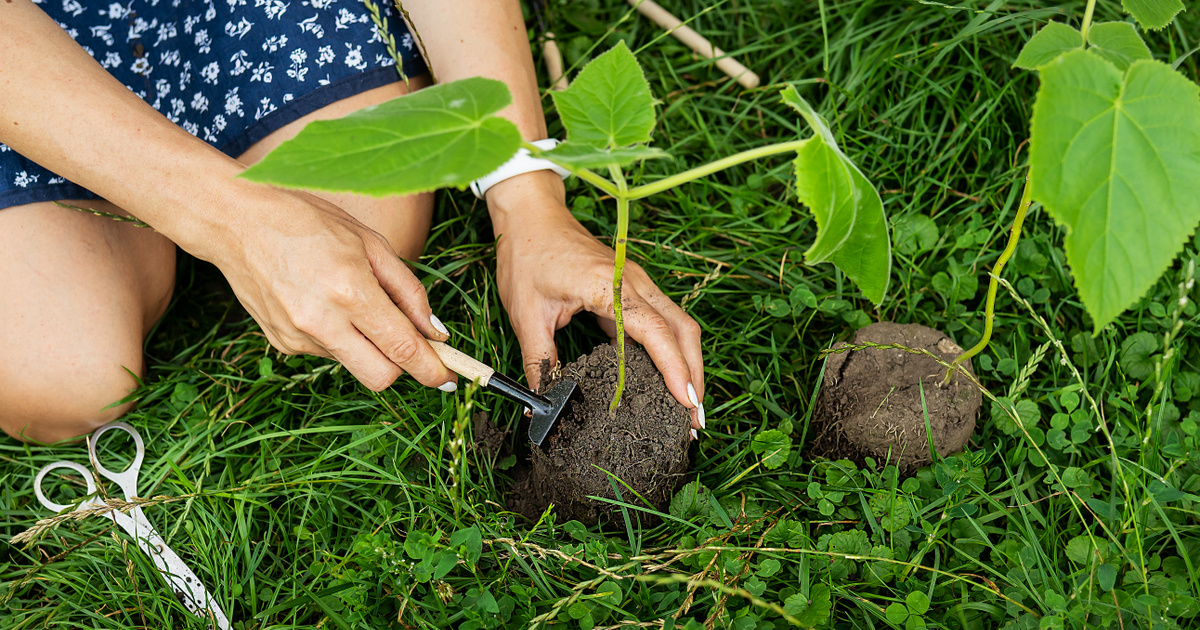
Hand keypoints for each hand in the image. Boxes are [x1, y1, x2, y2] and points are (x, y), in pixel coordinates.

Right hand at [192, 184, 456, 392]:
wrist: (236, 221)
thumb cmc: (309, 221)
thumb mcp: (371, 243)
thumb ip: (408, 291)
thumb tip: (435, 331)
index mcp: (350, 291)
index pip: (403, 349)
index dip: (432, 369)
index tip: (450, 378)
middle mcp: (322, 322)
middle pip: (380, 377)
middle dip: (403, 368)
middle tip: (413, 347)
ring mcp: (297, 337)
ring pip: (354, 363)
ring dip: (367, 345)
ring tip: (350, 299)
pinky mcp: (281, 343)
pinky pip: (327, 352)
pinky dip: (338, 336)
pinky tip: (322, 302)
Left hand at [488, 173, 704, 433]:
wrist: (530, 215)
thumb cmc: (527, 255)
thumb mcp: (526, 314)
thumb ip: (538, 361)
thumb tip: (540, 403)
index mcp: (611, 286)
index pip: (656, 332)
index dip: (675, 370)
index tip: (687, 403)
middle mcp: (635, 282)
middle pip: (683, 330)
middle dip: (694, 375)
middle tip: (695, 419)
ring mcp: (638, 283)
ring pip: (679, 325)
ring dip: (688, 364)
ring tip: (688, 406)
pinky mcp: (632, 288)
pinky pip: (662, 321)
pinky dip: (671, 351)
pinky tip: (664, 380)